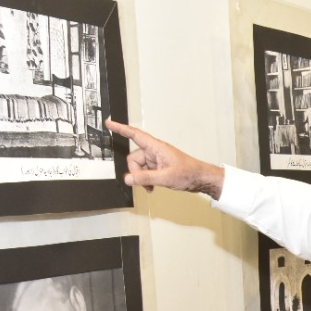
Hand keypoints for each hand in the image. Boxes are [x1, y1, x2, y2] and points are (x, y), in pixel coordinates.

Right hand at [106, 118, 225, 198]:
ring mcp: (156, 159)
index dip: (120, 128)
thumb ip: (145, 178)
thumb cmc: (189, 173)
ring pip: (139, 167)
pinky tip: (153, 187)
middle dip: (136, 172)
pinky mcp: (158, 167)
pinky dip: (146, 180)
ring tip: (152, 186)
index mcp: (156, 147)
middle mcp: (155, 151)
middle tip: (145, 183)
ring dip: (142, 178)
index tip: (109, 123)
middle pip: (134, 158)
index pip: (135, 135)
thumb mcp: (165, 177)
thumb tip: (128, 178)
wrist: (201, 179)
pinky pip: (145, 172)